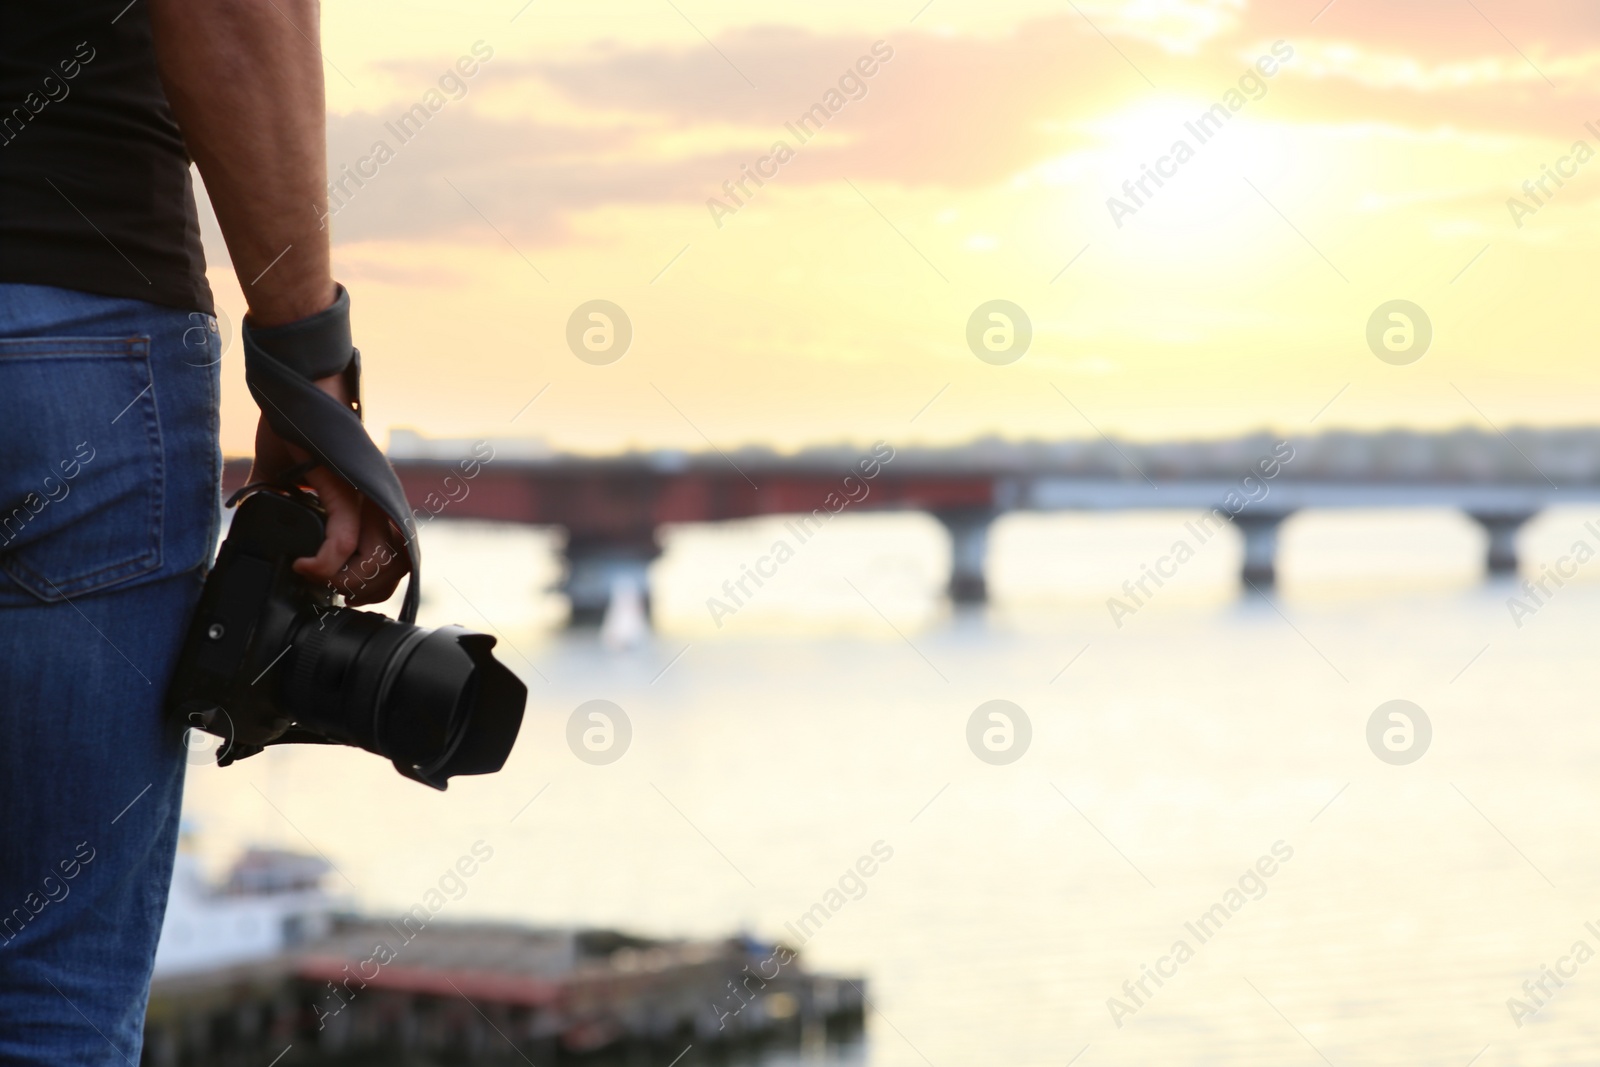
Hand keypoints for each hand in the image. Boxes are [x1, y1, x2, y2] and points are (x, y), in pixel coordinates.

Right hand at [247, 375, 410, 606]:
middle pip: (395, 567)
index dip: (372, 584)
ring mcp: (367, 494)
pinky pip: (345, 538)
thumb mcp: (289, 476)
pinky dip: (324, 563)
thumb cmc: (295, 424)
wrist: (298, 386)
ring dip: (344, 582)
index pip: (395, 557)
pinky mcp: (347, 487)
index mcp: (373, 502)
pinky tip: (304, 564)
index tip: (341, 593)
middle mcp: (378, 501)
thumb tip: (252, 522)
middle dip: (362, 592)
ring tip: (313, 577)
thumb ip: (281, 500)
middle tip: (328, 593)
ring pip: (378, 560)